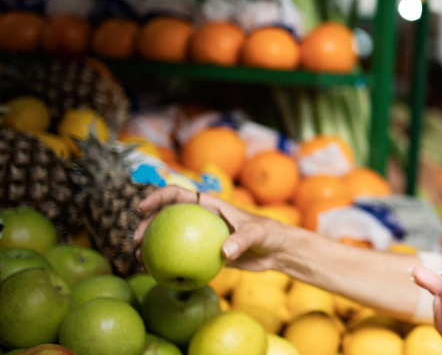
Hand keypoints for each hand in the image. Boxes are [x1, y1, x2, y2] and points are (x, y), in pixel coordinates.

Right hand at [133, 185, 291, 271]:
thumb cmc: (269, 235)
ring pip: (171, 238)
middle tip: (137, 239)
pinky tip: (157, 275)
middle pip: (167, 216)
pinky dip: (168, 264)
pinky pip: (183, 257)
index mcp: (210, 205)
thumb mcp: (257, 234)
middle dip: (147, 224)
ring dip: (152, 246)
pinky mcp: (205, 253)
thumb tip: (224, 252)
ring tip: (140, 259)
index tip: (142, 207)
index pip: (179, 195)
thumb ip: (241, 240)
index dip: (158, 197)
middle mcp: (202, 218)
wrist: (276, 251)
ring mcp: (202, 236)